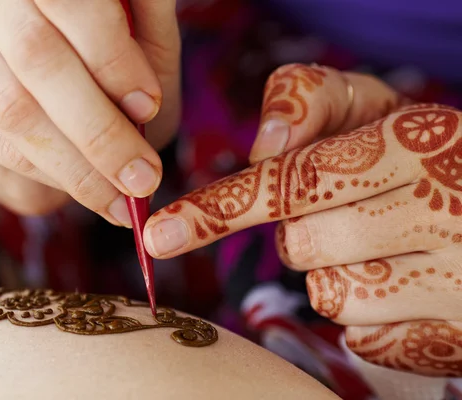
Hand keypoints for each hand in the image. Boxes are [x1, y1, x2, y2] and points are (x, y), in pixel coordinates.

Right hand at [0, 0, 180, 222]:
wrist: (57, 81)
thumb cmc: (110, 56)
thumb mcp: (142, 34)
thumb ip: (147, 27)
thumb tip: (146, 78)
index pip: (73, 5)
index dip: (112, 60)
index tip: (149, 107)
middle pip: (36, 57)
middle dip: (98, 130)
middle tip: (141, 176)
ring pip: (10, 106)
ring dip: (73, 164)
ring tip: (117, 196)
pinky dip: (44, 175)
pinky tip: (80, 188)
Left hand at [145, 63, 461, 376]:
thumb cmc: (416, 154)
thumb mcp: (373, 108)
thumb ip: (310, 99)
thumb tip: (262, 145)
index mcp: (416, 141)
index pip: (294, 178)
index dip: (221, 207)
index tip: (162, 232)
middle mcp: (446, 207)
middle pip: (303, 246)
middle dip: (304, 234)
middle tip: (348, 215)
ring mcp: (459, 279)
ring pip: (331, 297)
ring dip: (338, 274)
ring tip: (385, 248)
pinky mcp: (458, 336)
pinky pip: (367, 339)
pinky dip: (370, 316)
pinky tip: (406, 284)